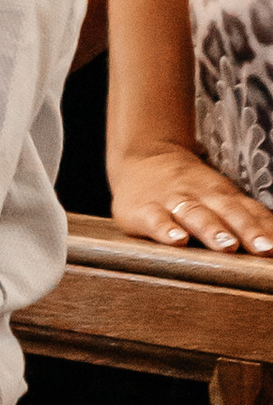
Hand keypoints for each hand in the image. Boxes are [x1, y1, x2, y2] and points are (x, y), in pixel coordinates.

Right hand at [107, 146, 272, 258]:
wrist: (143, 155)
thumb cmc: (190, 187)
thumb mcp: (220, 196)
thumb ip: (248, 216)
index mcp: (224, 196)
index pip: (250, 212)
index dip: (266, 229)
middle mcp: (202, 197)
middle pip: (228, 213)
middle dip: (247, 231)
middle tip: (264, 249)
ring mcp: (173, 202)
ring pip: (195, 215)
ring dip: (212, 230)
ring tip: (228, 246)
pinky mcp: (144, 210)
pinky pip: (156, 220)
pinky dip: (166, 230)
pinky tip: (177, 240)